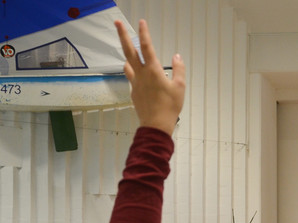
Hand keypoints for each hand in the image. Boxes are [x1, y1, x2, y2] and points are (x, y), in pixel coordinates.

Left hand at [115, 19, 185, 135]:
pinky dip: (133, 71)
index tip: (141, 22)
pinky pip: (131, 77)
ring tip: (129, 49)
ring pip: (128, 64)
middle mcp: (141, 74)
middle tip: (117, 23)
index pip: (146, 46)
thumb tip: (177, 57)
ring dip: (127, 54)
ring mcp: (135, 83)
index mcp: (153, 70)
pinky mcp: (134, 91)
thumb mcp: (180, 86)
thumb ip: (179, 69)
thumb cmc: (170, 106)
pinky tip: (137, 72)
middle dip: (122, 35)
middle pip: (129, 50)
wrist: (156, 125)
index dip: (143, 32)